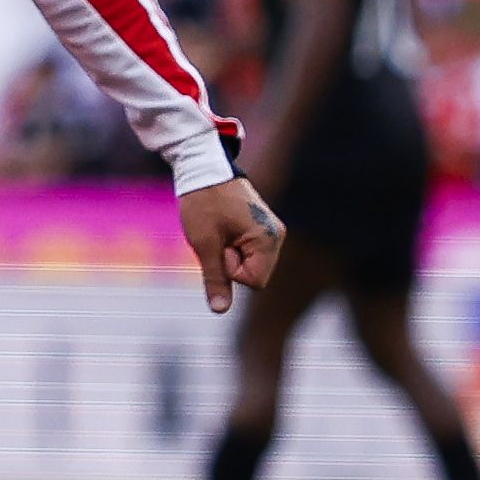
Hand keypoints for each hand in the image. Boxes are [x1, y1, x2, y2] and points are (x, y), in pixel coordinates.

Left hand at [179, 176, 281, 313]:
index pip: (254, 282)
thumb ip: (215, 279)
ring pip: (250, 265)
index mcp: (268, 238)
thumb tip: (220, 310)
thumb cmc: (203, 203)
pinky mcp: (262, 229)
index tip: (219, 246)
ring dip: (230, 255)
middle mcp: (276, 236)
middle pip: (254, 275)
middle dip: (231, 264)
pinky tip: (224, 229)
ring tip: (220, 231)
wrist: (204, 168)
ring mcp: (271, 232)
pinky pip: (248, 253)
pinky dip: (232, 247)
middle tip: (218, 237)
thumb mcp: (204, 244)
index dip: (231, 271)